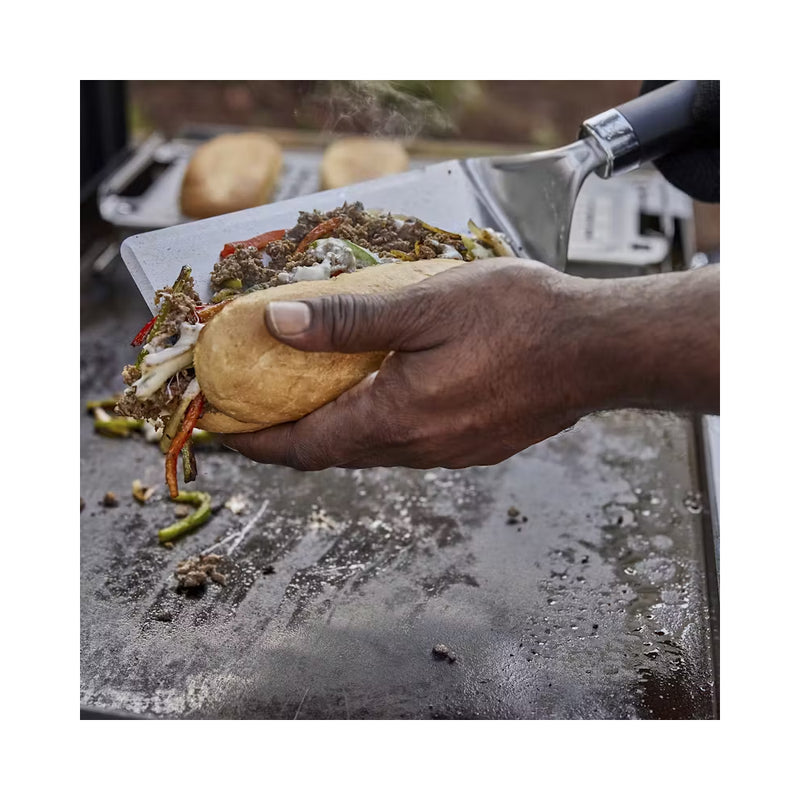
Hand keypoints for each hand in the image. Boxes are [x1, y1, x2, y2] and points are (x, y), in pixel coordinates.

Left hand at [222, 259, 718, 469]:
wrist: (599, 350)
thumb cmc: (520, 321)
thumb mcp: (423, 305)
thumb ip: (347, 321)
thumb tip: (279, 324)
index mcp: (395, 420)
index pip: (303, 446)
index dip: (256, 441)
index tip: (223, 431)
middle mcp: (417, 449)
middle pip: (331, 453)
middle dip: (286, 435)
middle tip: (256, 408)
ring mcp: (447, 453)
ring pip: (369, 449)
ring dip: (332, 428)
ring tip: (310, 394)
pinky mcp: (472, 445)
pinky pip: (405, 443)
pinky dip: (374, 424)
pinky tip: (379, 392)